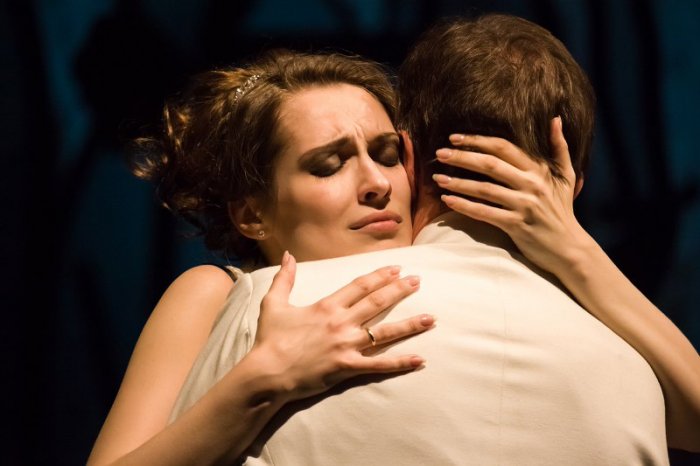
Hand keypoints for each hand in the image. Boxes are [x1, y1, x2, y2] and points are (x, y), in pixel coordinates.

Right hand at [251, 251, 432, 401]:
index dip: (380, 275)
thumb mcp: (274, 304)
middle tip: (418, 281)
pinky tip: (420, 359)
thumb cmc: (270, 339)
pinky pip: (379, 365)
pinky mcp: (348, 367)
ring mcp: (347, 345)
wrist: (268, 373)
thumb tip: (288, 255)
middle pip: (377, 302)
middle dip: (400, 290)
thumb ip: (284, 278)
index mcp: (327, 306)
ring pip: (385, 332)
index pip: (360, 285)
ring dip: (410, 324)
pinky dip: (401, 362)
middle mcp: (341, 322)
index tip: (397, 268)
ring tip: (430, 318)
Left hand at [432, 117, 589, 272]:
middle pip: (490, 165)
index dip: (477, 141)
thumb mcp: (566, 176)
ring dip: (458, 182)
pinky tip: (448, 200)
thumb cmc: (562, 211)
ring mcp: (524, 206)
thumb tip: (555, 120)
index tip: (454, 138)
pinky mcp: (516, 225)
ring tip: (437, 178)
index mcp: (539, 170)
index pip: (503, 148)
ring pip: (485, 189)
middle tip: (439, 153)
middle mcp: (531, 185)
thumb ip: (560, 147)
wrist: (569, 248)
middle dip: (462, 157)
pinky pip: (485, 213)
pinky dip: (465, 206)